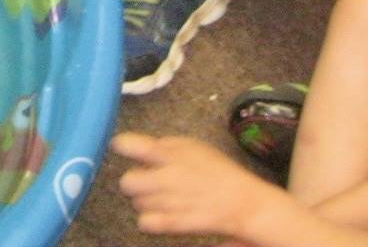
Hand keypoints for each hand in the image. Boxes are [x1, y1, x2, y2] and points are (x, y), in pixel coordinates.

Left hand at [113, 132, 284, 240]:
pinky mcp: (175, 223)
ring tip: (165, 199)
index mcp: (169, 153)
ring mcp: (170, 201)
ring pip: (137, 203)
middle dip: (135, 182)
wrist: (245, 203)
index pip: (128, 145)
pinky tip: (162, 214)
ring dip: (146, 201)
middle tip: (148, 182)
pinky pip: (145, 222)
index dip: (122, 147)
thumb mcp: (193, 146)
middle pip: (127, 181)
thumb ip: (164, 146)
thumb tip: (139, 149)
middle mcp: (166, 176)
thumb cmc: (219, 172)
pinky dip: (150, 220)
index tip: (123, 149)